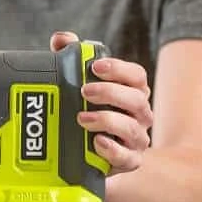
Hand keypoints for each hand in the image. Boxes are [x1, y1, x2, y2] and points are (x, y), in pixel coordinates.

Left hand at [49, 31, 152, 173]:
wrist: (88, 155)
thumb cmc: (88, 113)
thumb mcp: (78, 86)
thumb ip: (72, 60)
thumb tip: (61, 39)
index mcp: (132, 92)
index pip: (137, 76)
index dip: (119, 69)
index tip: (95, 66)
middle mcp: (140, 115)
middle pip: (137, 99)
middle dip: (111, 92)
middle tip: (83, 91)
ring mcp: (136, 140)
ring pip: (131, 128)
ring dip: (107, 120)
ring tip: (82, 118)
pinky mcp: (129, 161)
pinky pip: (127, 157)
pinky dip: (112, 149)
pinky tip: (96, 142)